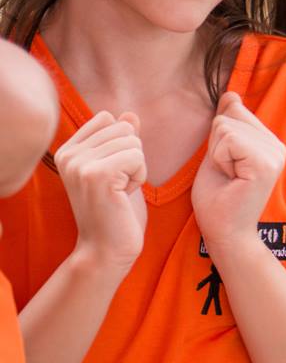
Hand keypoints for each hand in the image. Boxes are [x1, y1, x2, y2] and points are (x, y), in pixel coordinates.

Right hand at [54, 110, 147, 270]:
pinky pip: (137, 156)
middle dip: (133, 157)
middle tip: (119, 186)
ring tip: (120, 191)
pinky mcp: (97, 174)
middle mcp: (68, 154)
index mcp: (68, 150)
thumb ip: (121, 141)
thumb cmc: (116, 212)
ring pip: (133, 142)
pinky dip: (140, 176)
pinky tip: (125, 195)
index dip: (123, 145)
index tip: (114, 174)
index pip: (108, 119)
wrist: (107, 249)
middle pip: (124, 128)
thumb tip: (129, 113)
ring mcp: (80, 163)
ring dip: (137, 168)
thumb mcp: (120, 170)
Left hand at [190, 92, 285, 254]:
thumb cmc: (219, 198)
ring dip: (217, 155)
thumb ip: (227, 125)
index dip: (218, 139)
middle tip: (227, 174)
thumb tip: (231, 94)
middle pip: (228, 117)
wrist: (225, 232)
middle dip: (216, 145)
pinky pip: (228, 140)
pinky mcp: (266, 163)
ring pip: (225, 127)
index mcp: (270, 143)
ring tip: (229, 178)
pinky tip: (231, 179)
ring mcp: (275, 154)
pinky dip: (219, 160)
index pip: (234, 112)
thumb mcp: (218, 153)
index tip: (228, 167)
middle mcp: (278, 146)